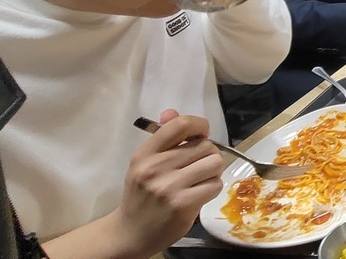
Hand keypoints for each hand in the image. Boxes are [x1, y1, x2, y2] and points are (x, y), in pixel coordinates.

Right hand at [110, 109, 223, 257]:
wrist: (130, 232)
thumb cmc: (141, 194)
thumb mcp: (144, 163)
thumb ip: (162, 137)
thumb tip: (172, 112)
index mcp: (144, 153)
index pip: (181, 124)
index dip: (200, 125)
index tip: (201, 134)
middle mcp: (155, 167)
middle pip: (205, 146)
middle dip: (208, 154)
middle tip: (198, 166)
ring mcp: (169, 186)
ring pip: (215, 163)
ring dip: (213, 172)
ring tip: (199, 180)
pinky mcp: (183, 204)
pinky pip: (215, 185)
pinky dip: (212, 188)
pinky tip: (199, 194)